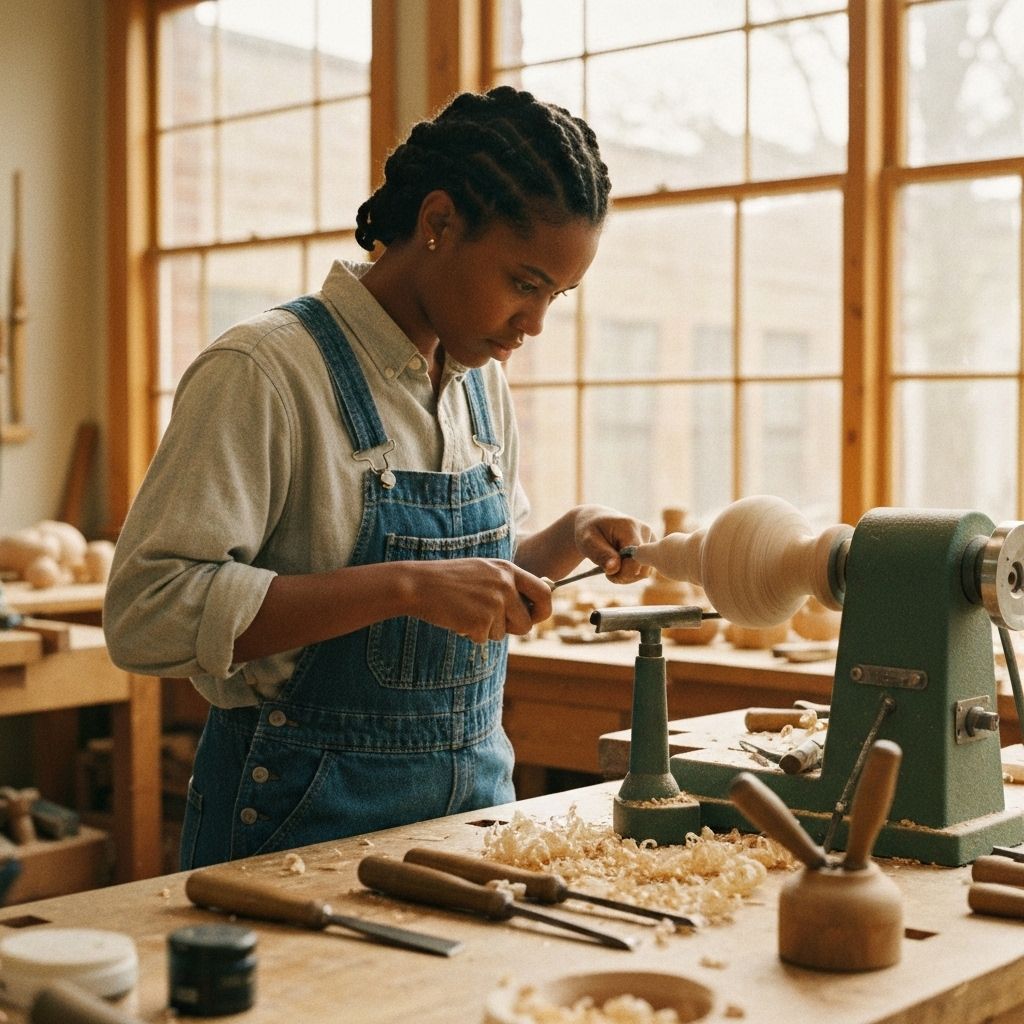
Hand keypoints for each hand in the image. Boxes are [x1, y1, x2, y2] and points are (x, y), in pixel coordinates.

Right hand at [404, 558, 552, 643]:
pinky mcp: (481, 622)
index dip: (543, 610)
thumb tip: (528, 608)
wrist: (419, 584)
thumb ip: (505, 584)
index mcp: (507, 570)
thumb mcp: (482, 571)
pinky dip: (471, 634)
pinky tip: (457, 618)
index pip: (544, 592)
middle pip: (526, 623)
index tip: (534, 617)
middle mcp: (505, 586)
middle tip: (492, 624)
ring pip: (502, 634)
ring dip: (486, 630)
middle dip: (513, 629)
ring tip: (466, 612)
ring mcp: (494, 604)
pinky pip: (483, 639)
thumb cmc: (448, 579)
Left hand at [572, 505, 655, 584]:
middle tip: (609, 572)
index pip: (635, 560)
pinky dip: (632, 572)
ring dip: (628, 575)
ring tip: (613, 566)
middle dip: (625, 576)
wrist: (595, 520)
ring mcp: (651, 539)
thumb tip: (614, 569)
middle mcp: (645, 531)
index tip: (607, 573)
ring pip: (646, 571)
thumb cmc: (590, 531)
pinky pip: (646, 568)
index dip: (622, 573)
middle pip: (643, 569)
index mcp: (630, 527)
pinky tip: (621, 565)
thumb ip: (601, 554)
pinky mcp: (651, 546)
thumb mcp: (588, 541)